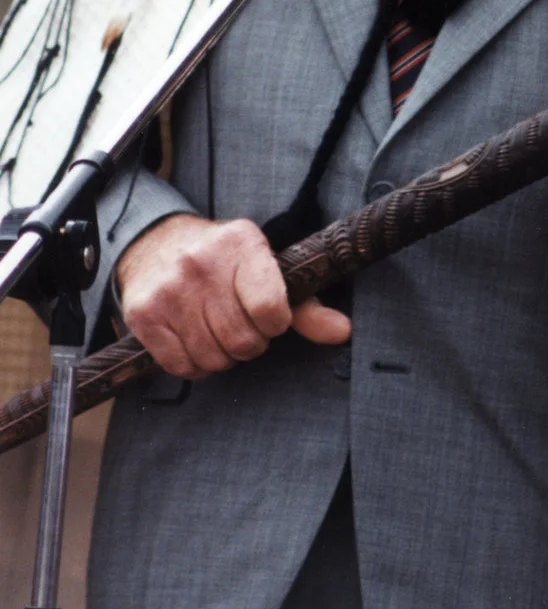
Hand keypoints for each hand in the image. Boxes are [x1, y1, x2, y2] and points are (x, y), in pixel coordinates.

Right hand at [115, 214, 351, 378]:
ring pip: (213, 358)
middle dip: (249, 342)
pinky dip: (194, 365)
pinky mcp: (145, 314)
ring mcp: (170, 289)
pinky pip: (182, 366)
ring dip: (222, 355)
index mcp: (242, 243)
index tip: (270, 317)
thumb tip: (343, 331)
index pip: (271, 308)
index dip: (275, 324)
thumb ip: (306, 305)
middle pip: (242, 341)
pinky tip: (194, 339)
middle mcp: (203, 263)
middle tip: (240, 324)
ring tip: (217, 330)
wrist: (155, 242)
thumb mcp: (265, 267)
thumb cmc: (222, 259)